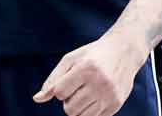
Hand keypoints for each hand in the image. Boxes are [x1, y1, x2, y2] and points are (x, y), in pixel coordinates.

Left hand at [33, 31, 148, 115]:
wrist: (123, 52)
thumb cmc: (92, 55)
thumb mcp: (70, 59)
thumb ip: (53, 79)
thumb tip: (37, 99)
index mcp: (85, 69)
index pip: (60, 93)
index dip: (60, 89)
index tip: (68, 80)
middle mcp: (99, 83)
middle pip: (69, 109)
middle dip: (68, 100)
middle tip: (77, 88)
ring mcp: (110, 96)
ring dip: (78, 108)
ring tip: (85, 93)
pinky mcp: (116, 104)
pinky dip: (90, 111)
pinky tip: (95, 97)